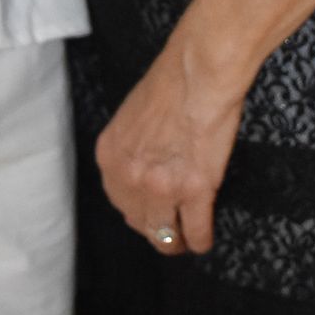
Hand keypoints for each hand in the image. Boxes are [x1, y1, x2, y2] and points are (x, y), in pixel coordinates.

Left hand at [95, 30, 251, 256]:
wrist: (198, 73)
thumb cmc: (171, 82)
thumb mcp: (132, 116)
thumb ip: (132, 148)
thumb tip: (145, 167)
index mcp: (111, 156)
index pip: (118, 201)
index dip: (137, 210)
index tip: (149, 213)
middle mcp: (130, 177)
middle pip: (139, 222)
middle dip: (154, 228)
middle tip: (169, 230)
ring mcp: (161, 187)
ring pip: (164, 235)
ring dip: (176, 241)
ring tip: (186, 240)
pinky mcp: (195, 190)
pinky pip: (196, 232)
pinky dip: (201, 239)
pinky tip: (204, 239)